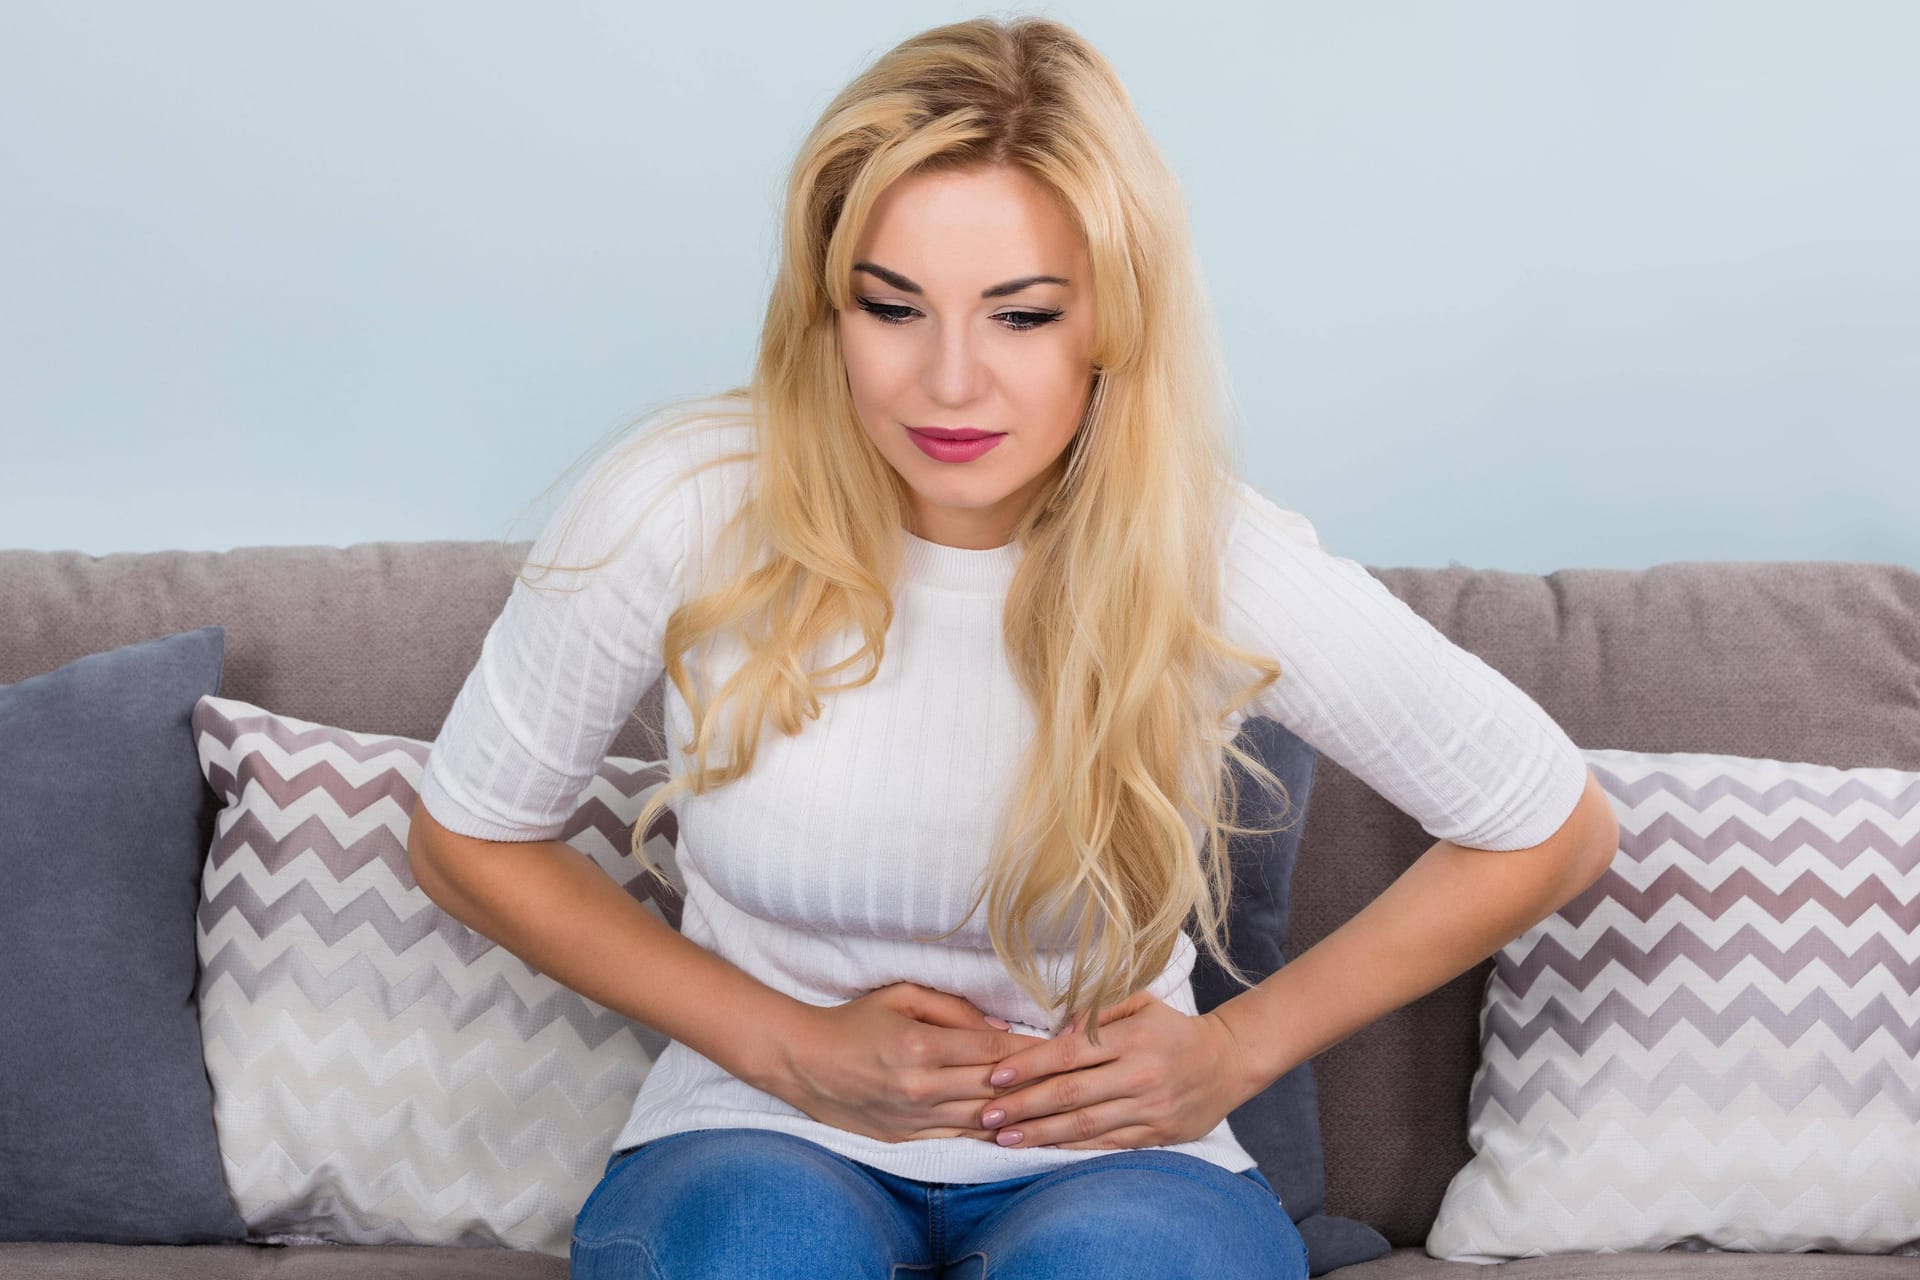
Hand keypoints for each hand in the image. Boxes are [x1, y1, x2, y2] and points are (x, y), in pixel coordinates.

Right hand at [771, 981, 1038, 1143]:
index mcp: (921, 1045)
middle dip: (1037, 1082)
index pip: (993, 1049)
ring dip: (1021, 1115)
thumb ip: (954, 1009)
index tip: (1064, 1043)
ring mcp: (914, 1119)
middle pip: (995, 1088)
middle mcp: (921, 1086)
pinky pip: (961, 1142)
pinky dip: (991, 1135)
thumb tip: (1001, 1026)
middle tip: (1073, 1076)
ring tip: (1057, 1108)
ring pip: (983, 1120)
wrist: (805, 1063)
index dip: (1032, 1048)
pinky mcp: (907, 1140)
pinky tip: (1018, 1131)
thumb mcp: (901, 996)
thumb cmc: (855, 1021)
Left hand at [974, 990, 1255, 1149]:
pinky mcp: (1158, 1135)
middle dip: (1025, 1105)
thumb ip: (1097, 1011)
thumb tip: (1058, 1029)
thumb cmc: (1172, 1028)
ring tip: (1006, 1138)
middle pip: (1072, 1094)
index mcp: (1132, 1038)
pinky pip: (1108, 1145)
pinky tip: (1045, 1151)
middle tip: (988, 1114)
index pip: (1070, 1054)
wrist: (1229, 1062)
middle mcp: (1140, 1075)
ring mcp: (1150, 1109)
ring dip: (1042, 1134)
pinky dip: (1074, 1150)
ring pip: (1087, 1126)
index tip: (996, 1076)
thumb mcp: (1140, 1002)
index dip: (1030, 1066)